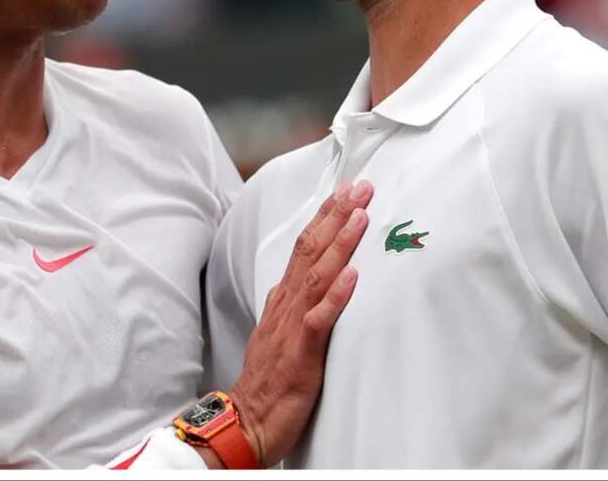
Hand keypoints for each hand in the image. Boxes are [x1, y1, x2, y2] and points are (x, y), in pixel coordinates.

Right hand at [228, 180, 372, 466]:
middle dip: (337, 216)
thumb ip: (297, 304)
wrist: (245, 421)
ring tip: (361, 216)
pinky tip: (352, 275)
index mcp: (283, 298)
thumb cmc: (268, 380)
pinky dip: (336, 296)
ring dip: (340, 243)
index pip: (304, 247)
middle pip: (311, 250)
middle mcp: (286, 304)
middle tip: (361, 187)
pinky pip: (319, 320)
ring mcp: (291, 326)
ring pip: (317, 275)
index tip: (346, 191)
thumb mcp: (281, 332)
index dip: (325, 217)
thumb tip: (314, 280)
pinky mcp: (300, 353)